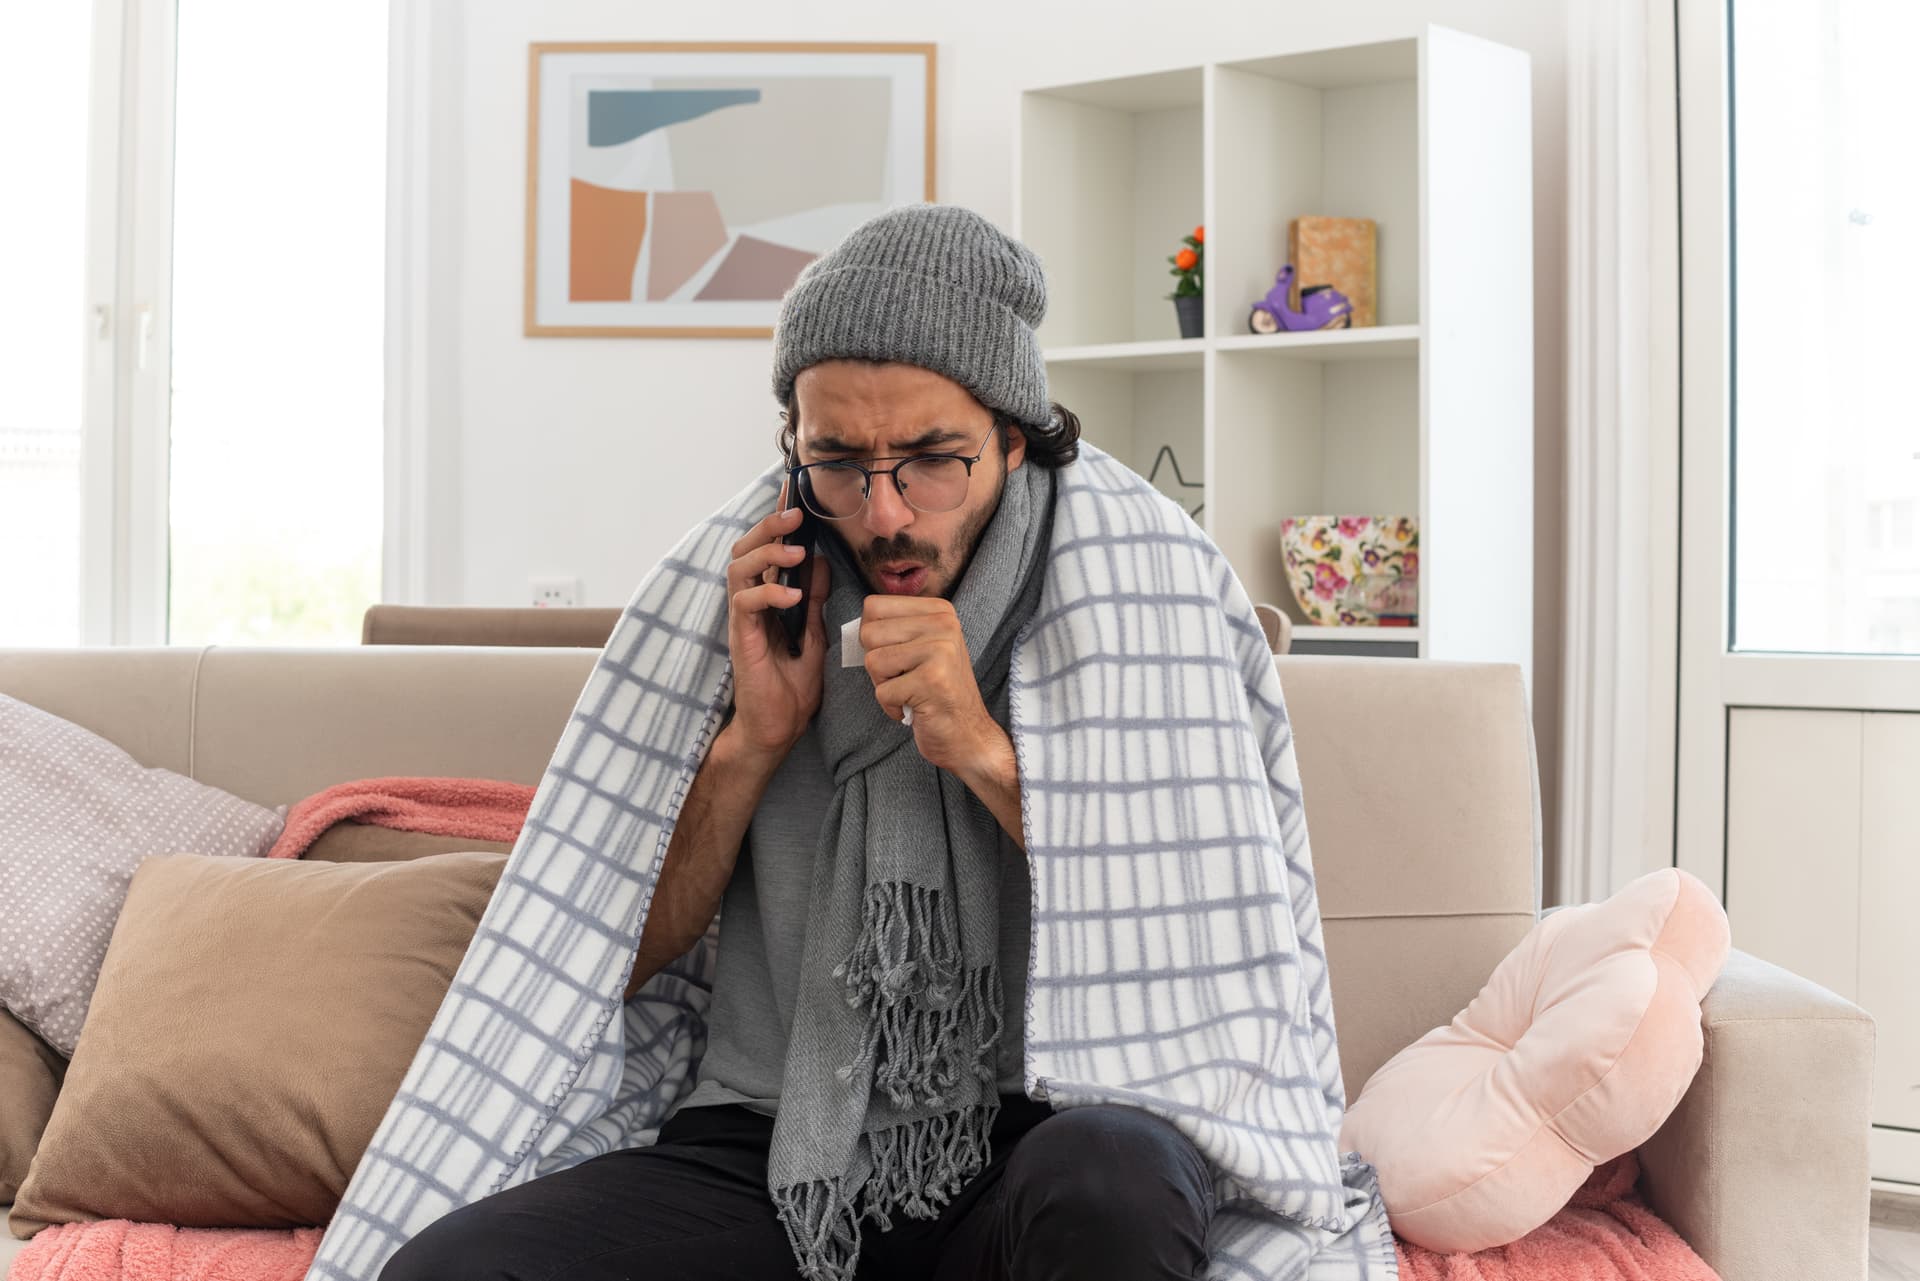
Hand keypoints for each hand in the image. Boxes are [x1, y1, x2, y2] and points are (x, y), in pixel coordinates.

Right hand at [724, 497, 828, 764]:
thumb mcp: (813, 638)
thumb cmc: (790, 691)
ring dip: (767, 553)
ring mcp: (742, 620)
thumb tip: (820, 564)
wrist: (776, 731)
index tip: (791, 489)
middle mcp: (750, 606)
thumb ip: (812, 603)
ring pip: (739, 568)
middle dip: (768, 525)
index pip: (767, 551)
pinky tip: (790, 595)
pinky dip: (768, 592)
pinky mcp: (739, 638)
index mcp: (767, 602)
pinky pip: (744, 602)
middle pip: (745, 549)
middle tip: (795, 513)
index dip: (775, 519)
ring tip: (795, 551)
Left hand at [859, 596, 1006, 778]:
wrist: (968, 735)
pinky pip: (882, 692)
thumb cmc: (936, 692)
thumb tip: (853, 626)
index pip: (873, 606)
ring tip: (911, 692)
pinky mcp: (932, 680)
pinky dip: (892, 707)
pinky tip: (916, 708)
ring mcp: (940, 650)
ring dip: (885, 685)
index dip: (874, 638)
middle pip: (868, 633)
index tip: (900, 657)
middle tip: (906, 679)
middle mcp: (944, 624)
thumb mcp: (921, 647)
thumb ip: (893, 628)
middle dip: (878, 664)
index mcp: (939, 611)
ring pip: (872, 661)